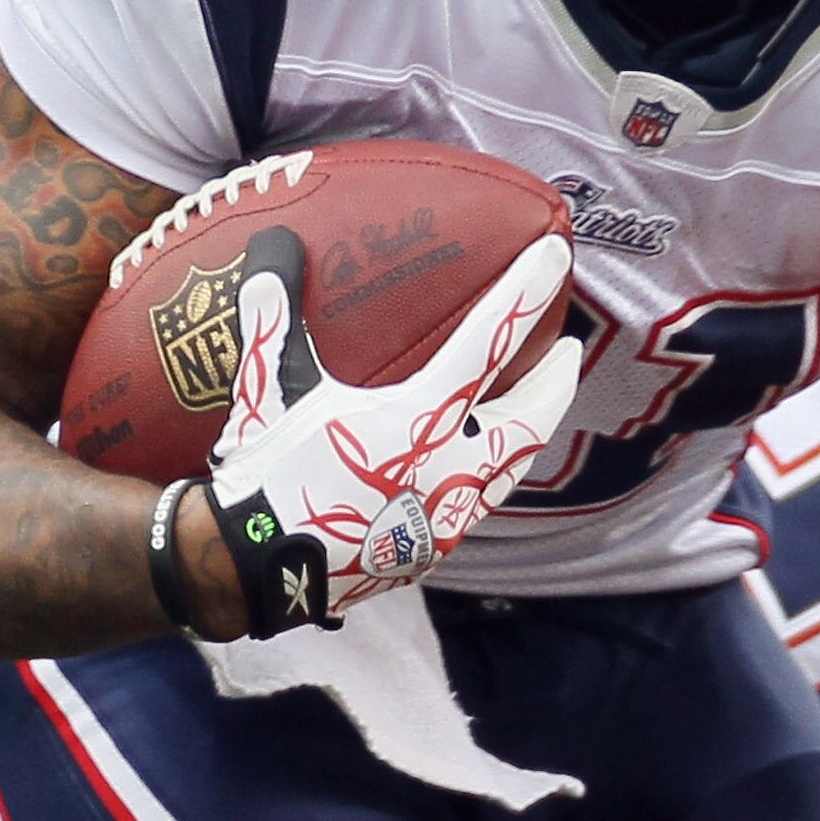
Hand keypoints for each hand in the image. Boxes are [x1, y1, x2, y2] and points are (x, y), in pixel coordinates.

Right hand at [203, 232, 579, 633]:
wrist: (253, 571)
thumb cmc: (265, 477)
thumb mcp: (267, 391)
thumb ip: (274, 319)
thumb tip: (273, 249)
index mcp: (416, 420)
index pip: (487, 343)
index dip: (525, 294)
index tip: (556, 255)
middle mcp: (447, 470)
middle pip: (528, 420)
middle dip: (554, 382)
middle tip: (566, 350)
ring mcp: (444, 519)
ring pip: (509, 470)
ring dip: (528, 433)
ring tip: (534, 408)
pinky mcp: (430, 553)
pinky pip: (475, 507)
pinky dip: (488, 477)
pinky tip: (474, 470)